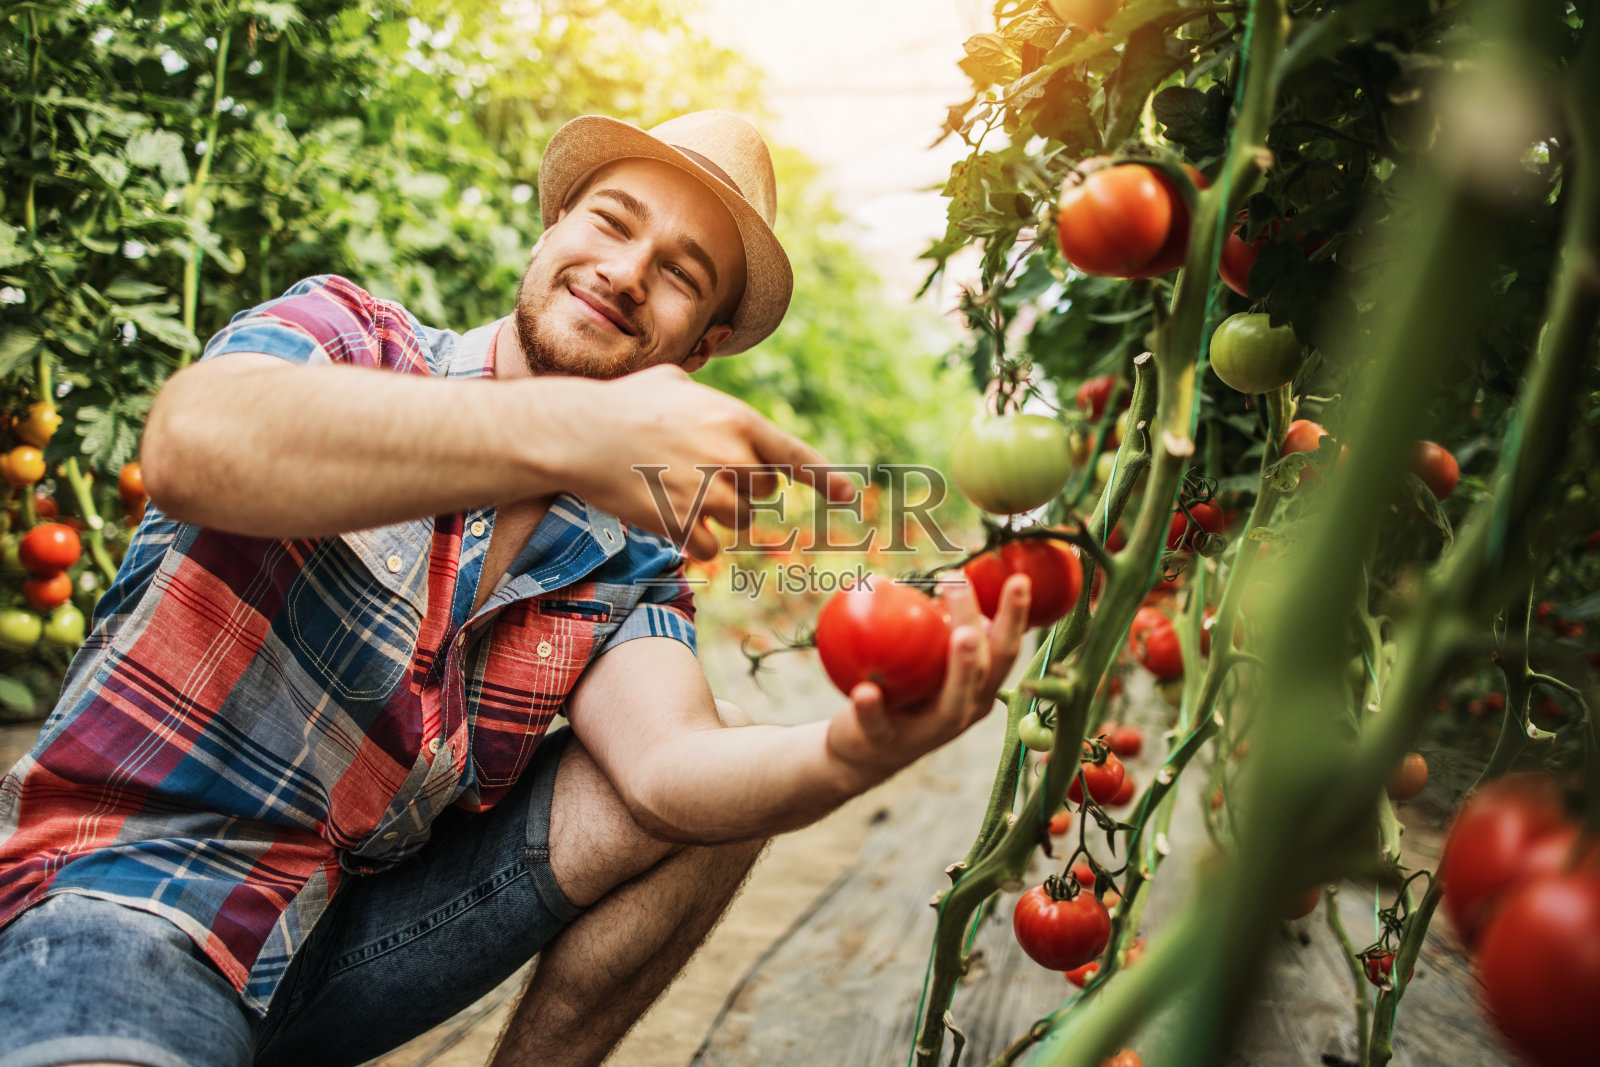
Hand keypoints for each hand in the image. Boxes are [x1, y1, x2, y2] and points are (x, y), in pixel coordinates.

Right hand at [559, 365, 854, 558]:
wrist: (578, 434)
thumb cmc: (624, 403)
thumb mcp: (676, 382)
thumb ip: (711, 401)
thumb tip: (722, 411)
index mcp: (737, 420)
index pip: (796, 457)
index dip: (826, 481)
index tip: (848, 498)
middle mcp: (731, 458)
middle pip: (764, 492)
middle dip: (742, 485)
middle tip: (699, 468)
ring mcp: (708, 495)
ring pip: (739, 520)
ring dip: (716, 511)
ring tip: (674, 484)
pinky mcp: (683, 525)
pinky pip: (709, 547)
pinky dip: (692, 538)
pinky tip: (664, 511)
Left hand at [824, 573, 1031, 780]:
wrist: (863, 750)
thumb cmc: (901, 691)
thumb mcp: (922, 660)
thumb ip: (934, 627)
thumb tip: (940, 572)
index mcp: (977, 688)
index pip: (1003, 649)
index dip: (1015, 617)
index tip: (1018, 579)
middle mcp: (965, 711)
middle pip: (985, 670)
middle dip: (988, 630)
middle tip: (966, 585)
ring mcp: (931, 732)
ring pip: (953, 704)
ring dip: (961, 669)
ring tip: (962, 635)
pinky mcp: (889, 744)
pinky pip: (880, 724)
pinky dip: (872, 708)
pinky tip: (864, 689)